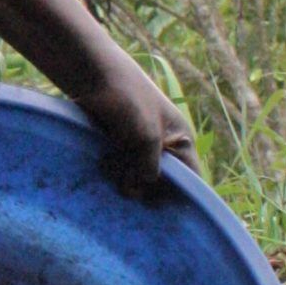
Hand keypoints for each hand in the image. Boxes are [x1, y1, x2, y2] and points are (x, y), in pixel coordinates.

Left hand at [74, 56, 198, 194]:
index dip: (179, 196)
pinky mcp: (118, 144)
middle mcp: (163, 146)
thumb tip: (138, 193)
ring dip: (125, 179)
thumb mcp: (146, 135)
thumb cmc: (128, 99)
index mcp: (181, 141)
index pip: (191, 179)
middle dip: (145, 189)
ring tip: (112, 168)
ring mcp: (139, 145)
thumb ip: (148, 167)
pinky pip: (119, 169)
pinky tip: (103, 165)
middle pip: (161, 183)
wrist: (94, 74)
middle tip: (128, 188)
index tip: (159, 209)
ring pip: (137, 177)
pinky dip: (112, 171)